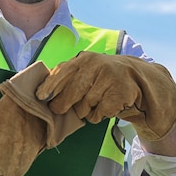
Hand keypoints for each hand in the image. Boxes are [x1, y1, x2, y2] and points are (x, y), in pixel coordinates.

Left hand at [35, 52, 175, 140]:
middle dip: (62, 104)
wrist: (135, 77)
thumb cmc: (100, 76)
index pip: (62, 72)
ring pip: (85, 105)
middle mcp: (96, 66)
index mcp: (83, 59)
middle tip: (59, 109)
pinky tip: (102, 107)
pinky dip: (97, 115)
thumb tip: (41, 91)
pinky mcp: (120, 93)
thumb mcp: (84, 70)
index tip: (40, 96)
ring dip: (84, 110)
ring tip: (90, 103)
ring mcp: (109, 79)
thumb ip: (65, 76)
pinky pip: (99, 113)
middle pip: (72, 92)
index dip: (49, 85)